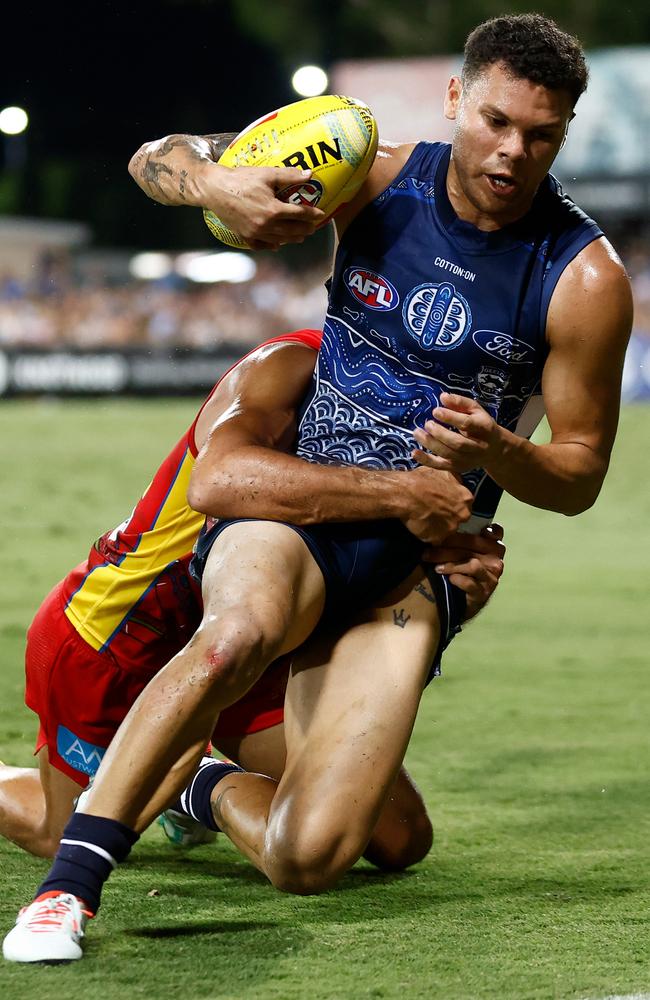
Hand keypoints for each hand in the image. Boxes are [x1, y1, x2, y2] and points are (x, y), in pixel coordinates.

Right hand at [198, 163, 326, 249]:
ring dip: (292, 239)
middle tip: (312, 227)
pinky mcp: (244, 236)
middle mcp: (265, 225)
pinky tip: (277, 243)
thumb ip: (289, 175)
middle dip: (305, 229)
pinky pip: (261, 246)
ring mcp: (255, 233)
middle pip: (292, 231)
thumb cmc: (240, 179)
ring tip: (300, 236)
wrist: (214, 189)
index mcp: (273, 210)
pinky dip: (271, 245)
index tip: (320, 214)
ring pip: (279, 240)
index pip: (299, 214)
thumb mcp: (267, 174)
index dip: (312, 214)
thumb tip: (309, 174)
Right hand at [401, 467, 473, 543]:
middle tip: (435, 512)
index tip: (445, 504)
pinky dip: (428, 535)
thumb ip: (455, 480)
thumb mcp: (443, 472)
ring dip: (439, 527)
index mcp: (466, 498)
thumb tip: (457, 483)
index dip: (454, 505)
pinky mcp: (438, 539)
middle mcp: (463, 515)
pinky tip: (420, 527)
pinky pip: (434, 539)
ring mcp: (451, 528)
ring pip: (447, 530)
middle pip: (459, 519)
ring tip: (425, 520)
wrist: (406, 494)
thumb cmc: (423, 480)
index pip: (465, 505)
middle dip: (449, 517)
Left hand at [412, 393, 502, 474]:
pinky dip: (426, 460)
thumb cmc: (480, 425)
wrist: (494, 449)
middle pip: (458, 443)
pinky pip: (441, 466)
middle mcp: (478, 447)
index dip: (450, 418)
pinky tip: (414, 452)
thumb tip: (443, 397)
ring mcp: (468, 459)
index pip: (467, 424)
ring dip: (431, 444)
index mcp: (484, 428)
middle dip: (440, 434)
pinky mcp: (458, 467)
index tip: (435, 411)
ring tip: (417, 432)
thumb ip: (460, 403)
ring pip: (448, 455)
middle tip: (427, 424)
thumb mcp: (475, 410)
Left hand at [422, 523, 505, 619]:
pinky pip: (470, 582)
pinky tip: (449, 579)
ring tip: (436, 567)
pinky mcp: (484, 592)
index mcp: (494, 547)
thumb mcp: (463, 554)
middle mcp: (496, 560)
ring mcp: (492, 577)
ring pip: (471, 564)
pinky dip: (457, 579)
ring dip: (450, 565)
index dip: (485, 529)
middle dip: (447, 546)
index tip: (466, 528)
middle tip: (427, 552)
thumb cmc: (461, 571)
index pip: (496, 532)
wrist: (461, 601)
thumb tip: (441, 526)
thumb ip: (462, 540)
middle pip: (473, 544)